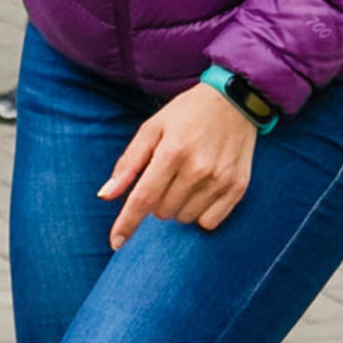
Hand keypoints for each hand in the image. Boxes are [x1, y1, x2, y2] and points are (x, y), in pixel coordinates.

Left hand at [98, 83, 257, 249]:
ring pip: (184, 218)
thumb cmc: (187, 113)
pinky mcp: (237, 187)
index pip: (144, 199)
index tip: (115, 242)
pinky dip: (200, 213)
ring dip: (178, 206)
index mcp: (173, 151)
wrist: (235, 99)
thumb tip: (105, 195)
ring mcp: (220, 180)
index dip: (127, 224)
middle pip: (162, 212)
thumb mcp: (153, 127)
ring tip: (186, 178)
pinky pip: (209, 222)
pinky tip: (203, 189)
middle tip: (166, 175)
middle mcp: (198, 168)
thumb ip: (129, 163)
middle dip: (157, 200)